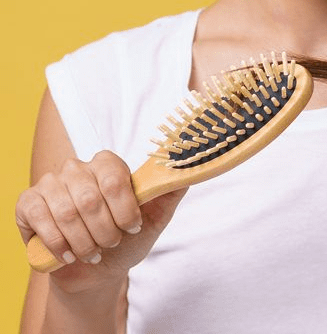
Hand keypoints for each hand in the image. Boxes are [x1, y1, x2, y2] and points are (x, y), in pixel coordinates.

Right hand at [16, 150, 186, 292]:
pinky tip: (69, 254)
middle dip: (105, 231)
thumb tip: (190, 169)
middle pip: (90, 198)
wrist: (97, 268)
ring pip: (67, 212)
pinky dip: (58, 243)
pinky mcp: (29, 203)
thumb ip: (170, 190)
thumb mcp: (155, 216)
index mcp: (108, 164)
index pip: (114, 177)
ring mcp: (51, 183)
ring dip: (84, 241)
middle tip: (111, 244)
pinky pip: (41, 219)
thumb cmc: (127, 238)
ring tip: (93, 252)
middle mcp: (78, 168)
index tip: (132, 227)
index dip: (124, 209)